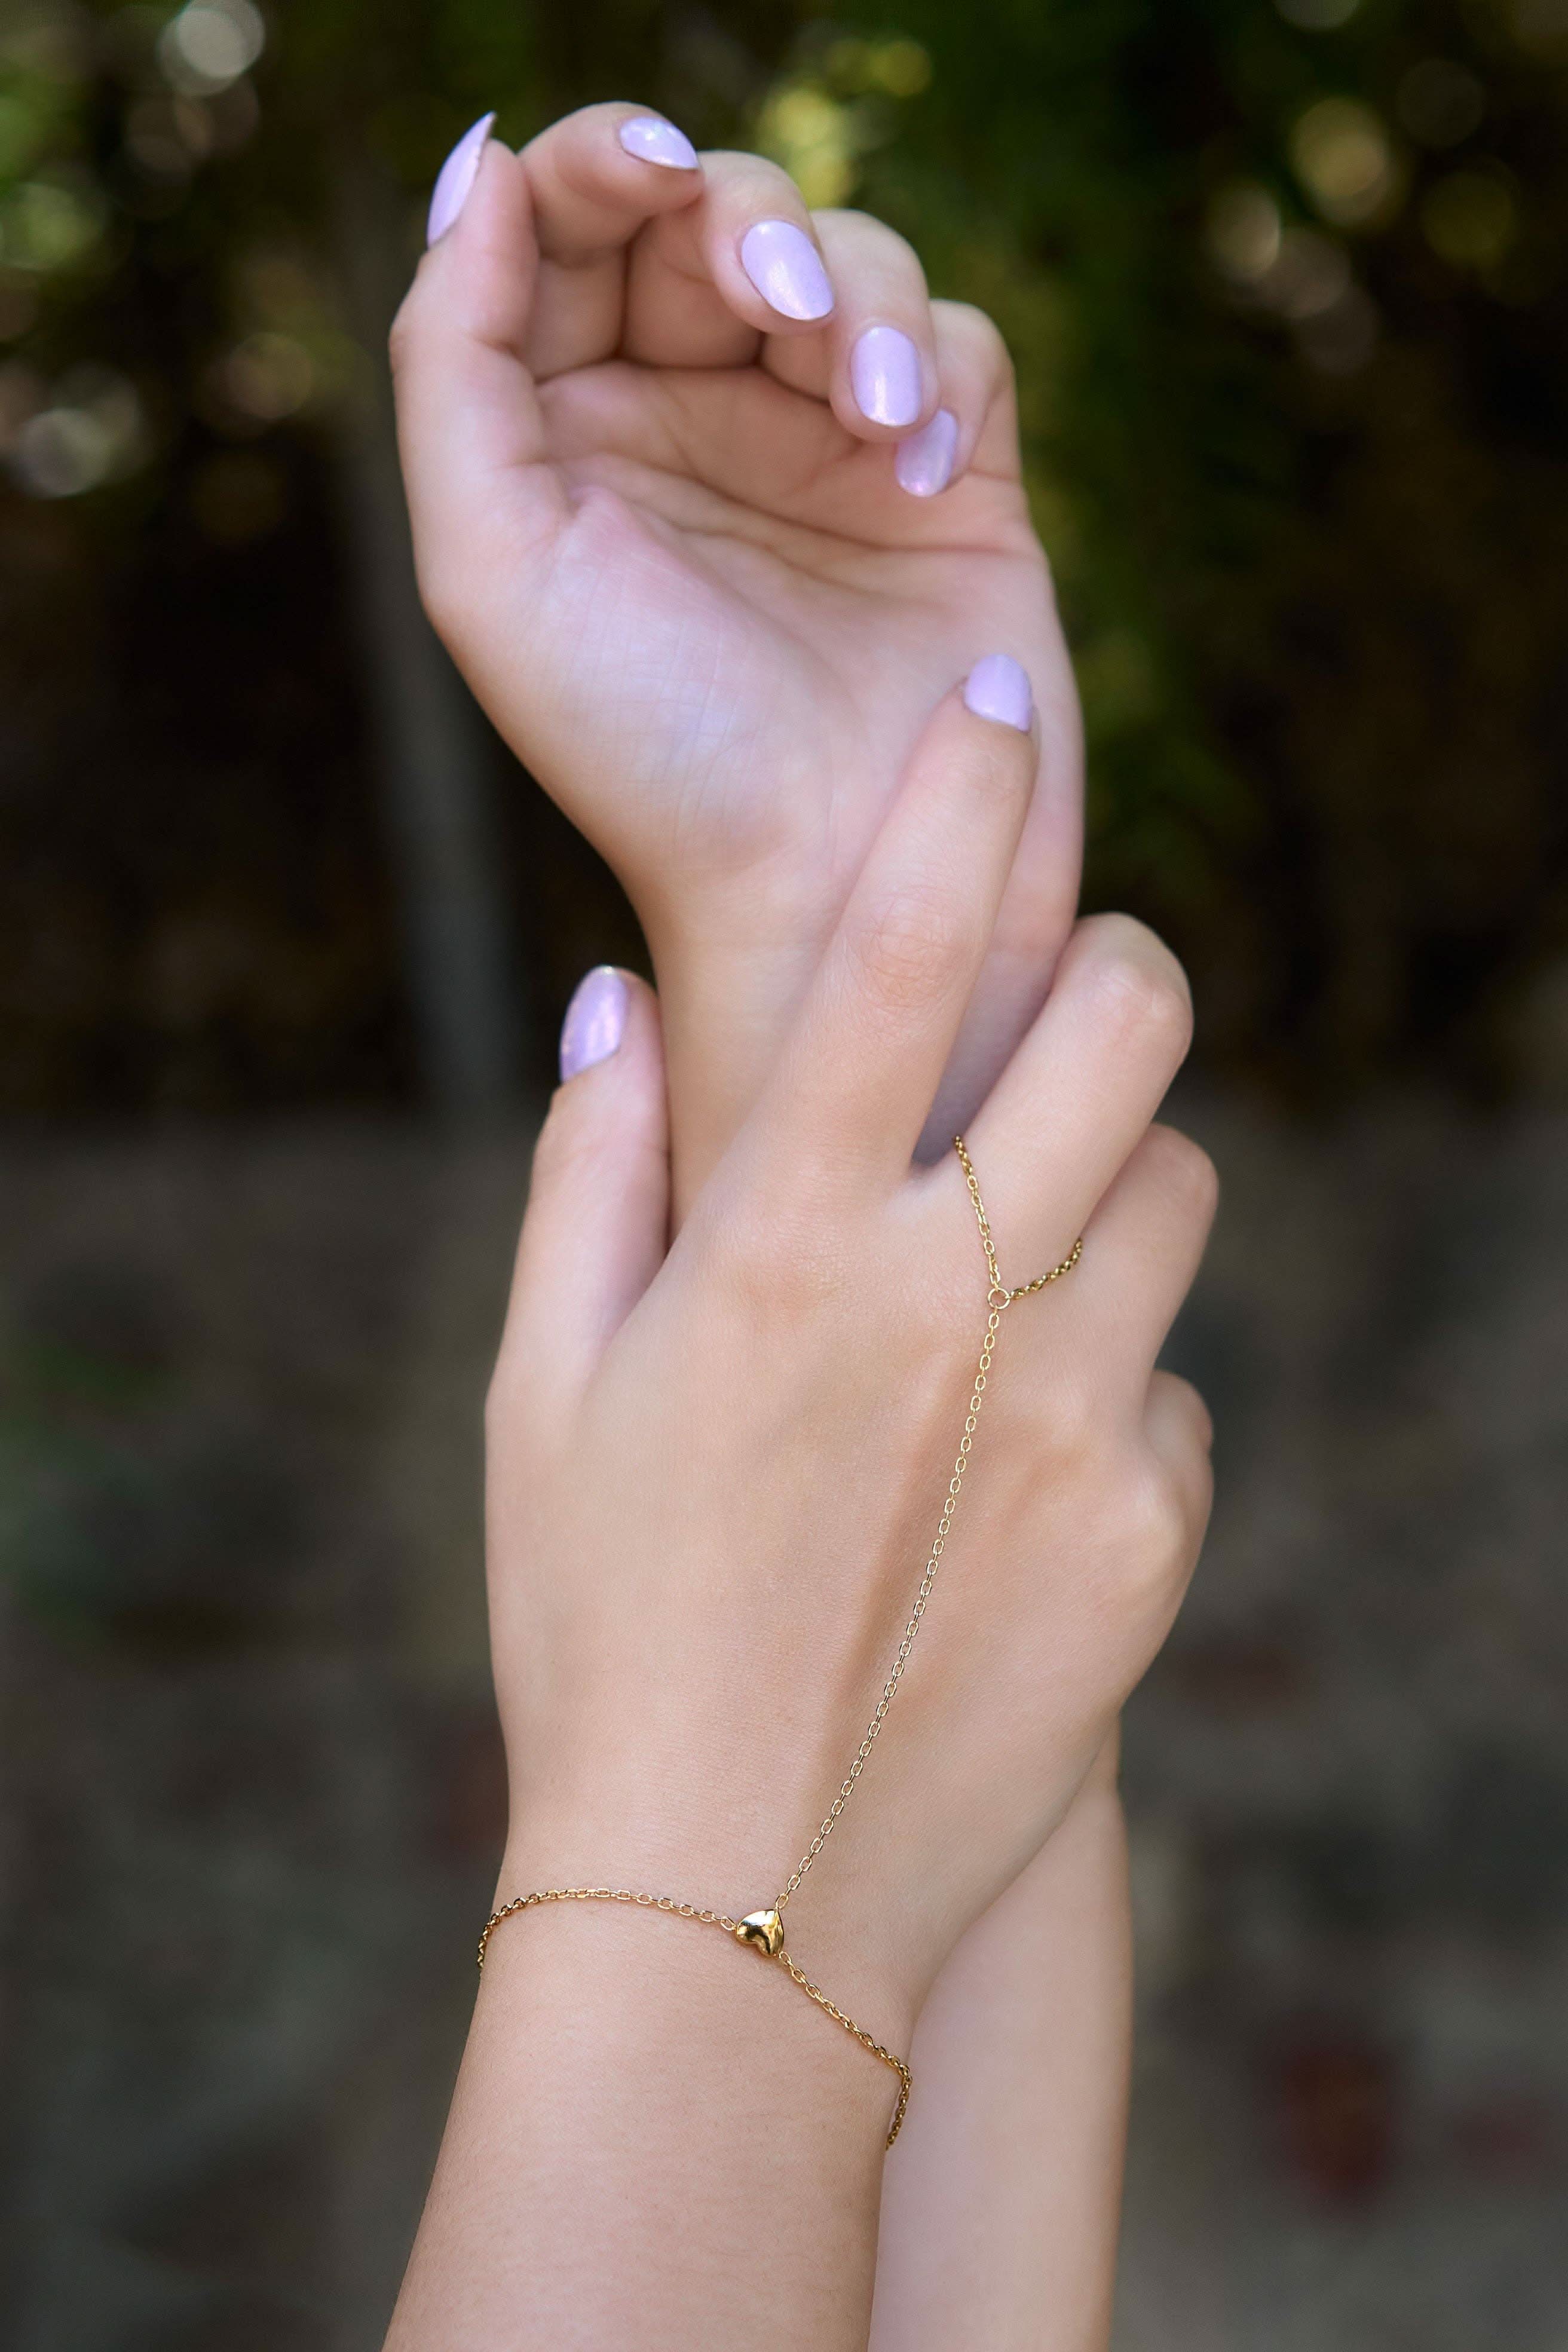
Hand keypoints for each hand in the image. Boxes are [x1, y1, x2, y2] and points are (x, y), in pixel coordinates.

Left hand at [391, 104, 1081, 1185]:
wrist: (832, 890)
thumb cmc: (650, 756)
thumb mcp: (490, 565)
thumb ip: (450, 358)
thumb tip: (482, 167)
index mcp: (569, 438)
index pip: (576, 231)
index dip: (604, 162)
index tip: (647, 171)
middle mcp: (694, 426)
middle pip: (718, 215)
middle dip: (746, 219)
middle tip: (771, 300)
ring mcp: (826, 448)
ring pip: (850, 258)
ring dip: (858, 295)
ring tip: (866, 415)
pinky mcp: (951, 477)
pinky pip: (958, 340)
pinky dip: (941, 365)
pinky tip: (917, 461)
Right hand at [487, 682, 1212, 2039]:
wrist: (737, 1902)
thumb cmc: (602, 1622)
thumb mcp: (542, 1387)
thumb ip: (590, 1168)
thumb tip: (610, 992)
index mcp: (780, 1248)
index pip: (894, 950)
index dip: (955, 798)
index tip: (996, 709)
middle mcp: (946, 1304)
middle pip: (1128, 1021)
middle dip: (1113, 973)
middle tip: (1064, 1012)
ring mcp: (1072, 1417)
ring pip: (1177, 1189)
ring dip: (1108, 1193)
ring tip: (1006, 1285)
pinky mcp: (1151, 1529)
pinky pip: (1177, 1385)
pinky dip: (1115, 1390)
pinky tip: (1015, 1476)